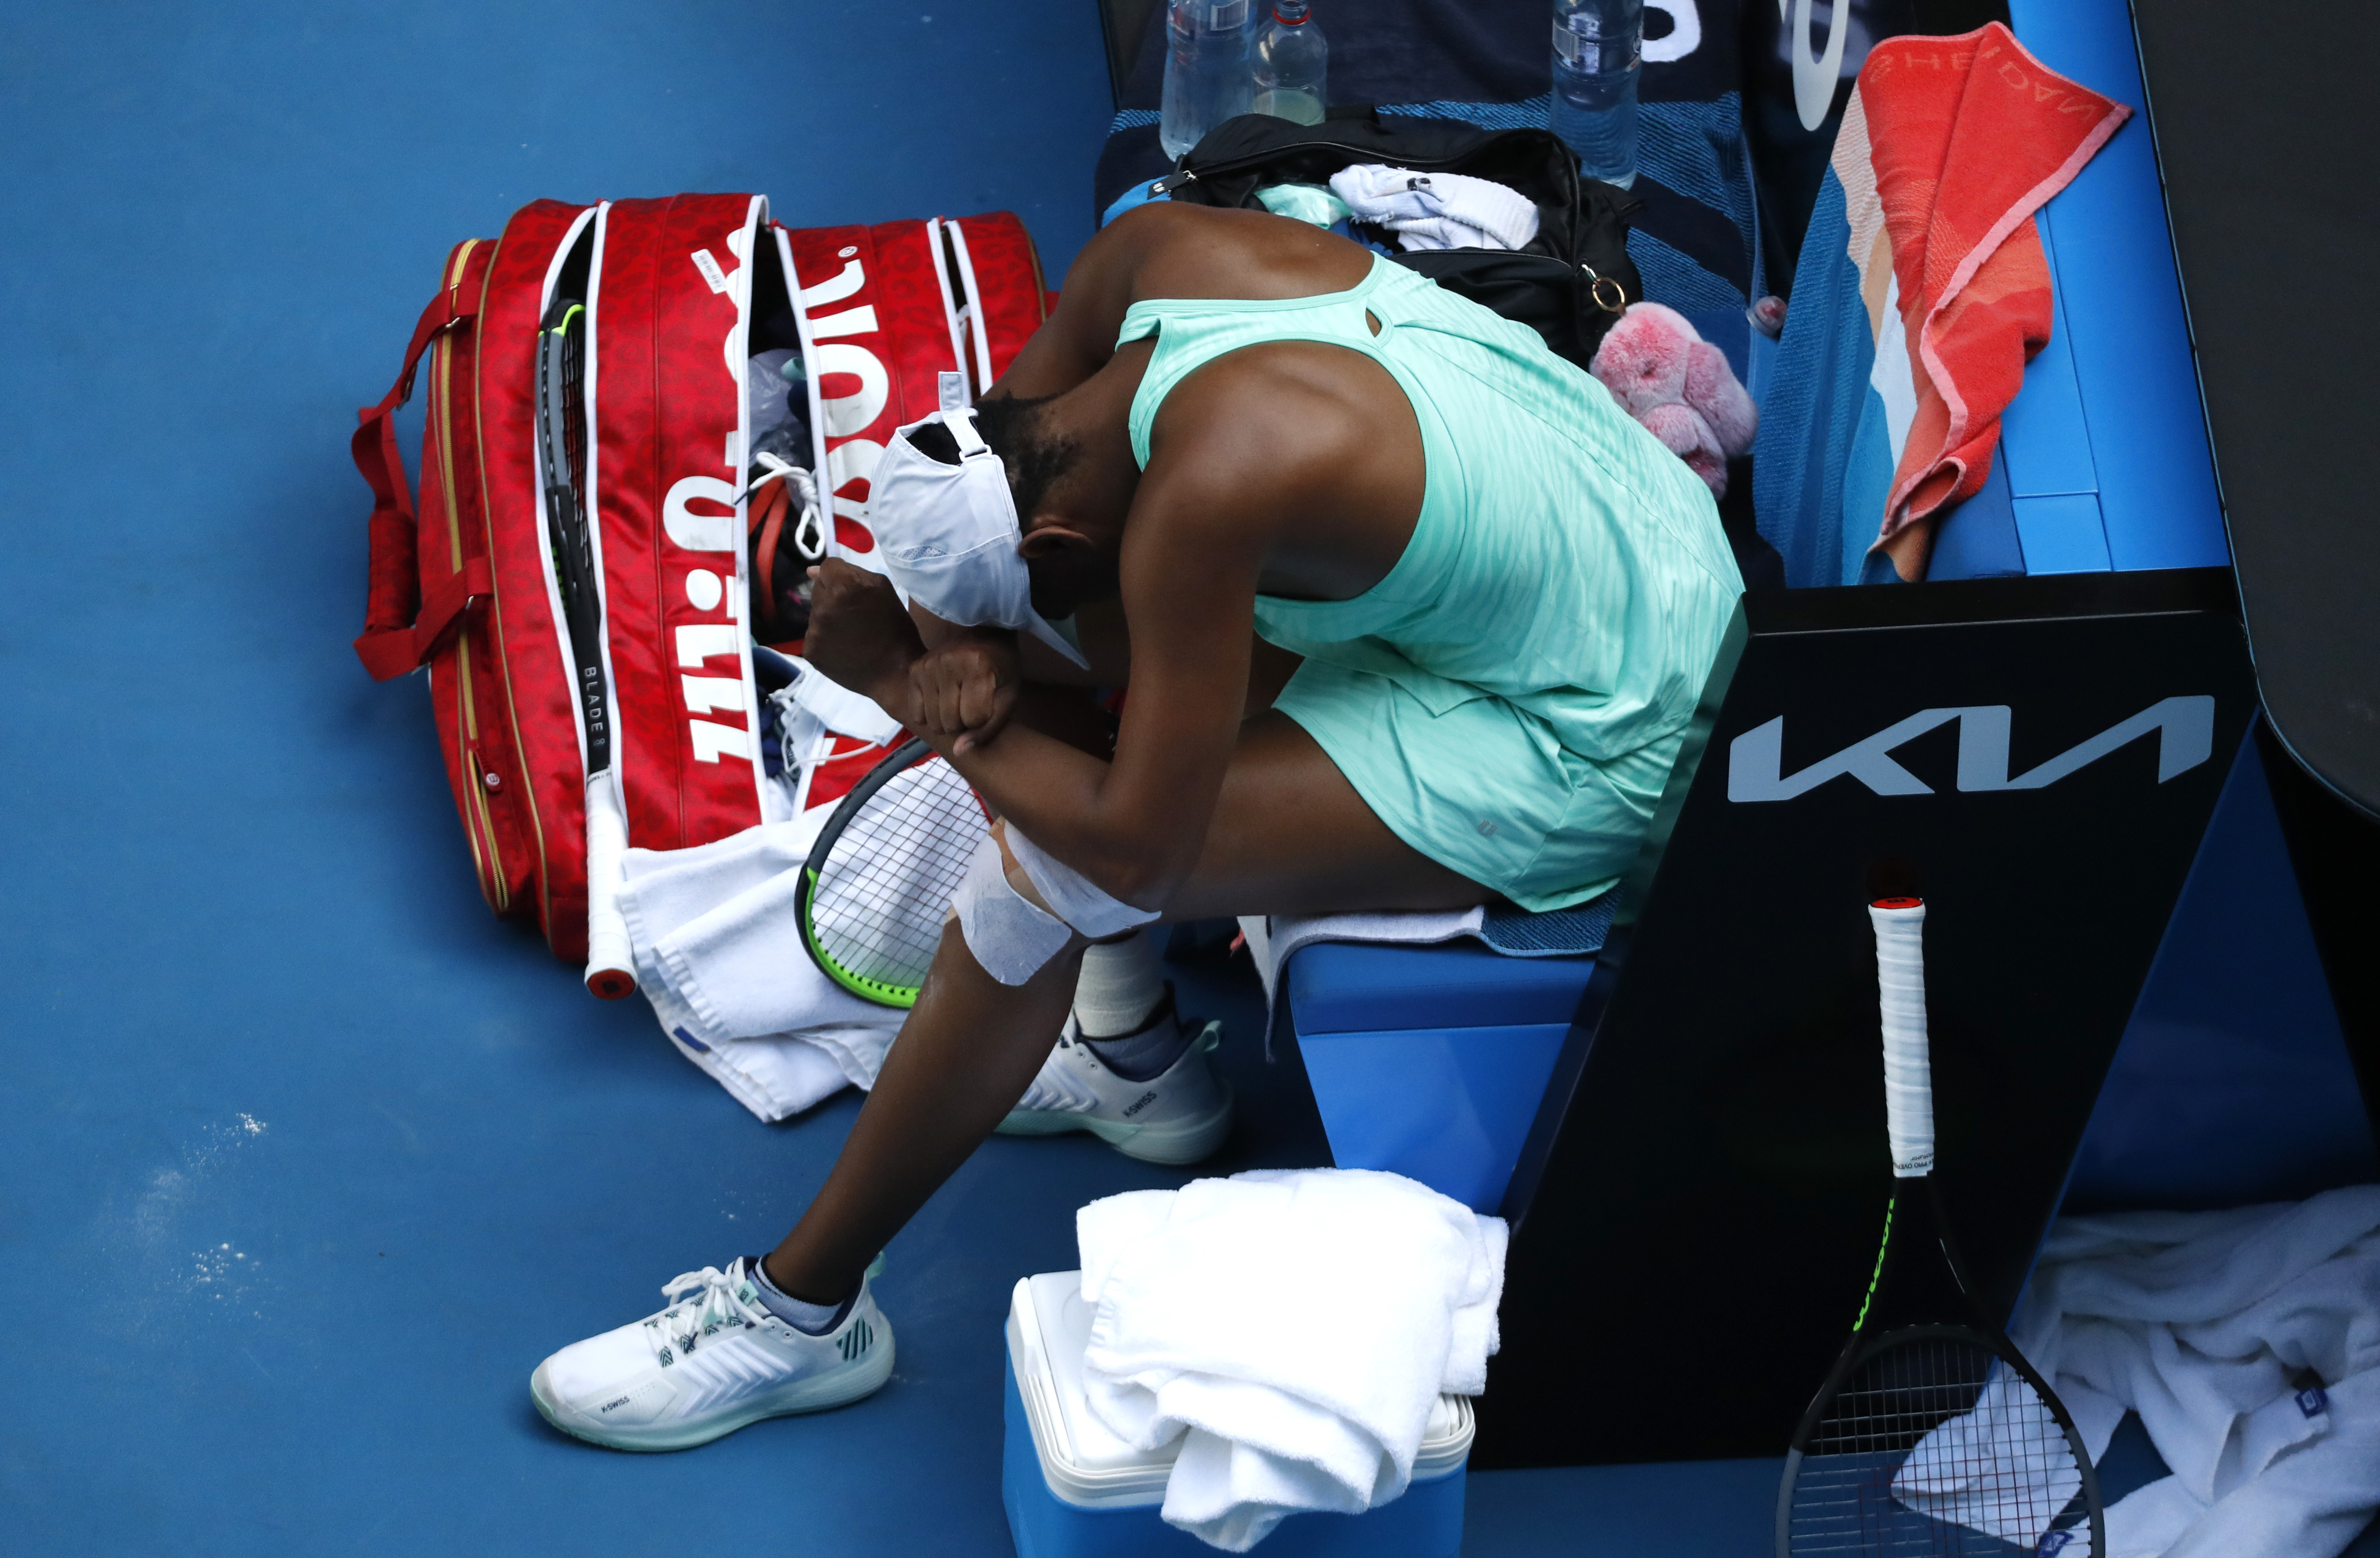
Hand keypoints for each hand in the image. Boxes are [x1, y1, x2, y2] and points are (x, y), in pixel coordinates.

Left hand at [803, 560, 923, 708]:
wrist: (896, 673)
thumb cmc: (896, 628)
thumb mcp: (883, 589)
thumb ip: (850, 572)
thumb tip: (811, 571)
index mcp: (843, 585)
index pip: (829, 567)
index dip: (843, 577)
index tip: (856, 593)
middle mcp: (823, 606)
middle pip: (820, 589)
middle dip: (834, 596)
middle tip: (857, 616)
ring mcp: (814, 630)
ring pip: (816, 614)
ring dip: (830, 619)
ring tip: (852, 635)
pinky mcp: (810, 651)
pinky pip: (814, 636)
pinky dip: (826, 640)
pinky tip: (843, 648)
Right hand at [908, 631, 1019, 754]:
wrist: (984, 633)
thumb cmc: (1001, 669)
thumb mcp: (1008, 697)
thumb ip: (988, 728)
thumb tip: (958, 751)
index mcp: (979, 668)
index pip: (974, 719)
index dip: (982, 719)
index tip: (987, 703)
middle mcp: (950, 664)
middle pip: (950, 723)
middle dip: (963, 722)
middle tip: (971, 705)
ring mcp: (929, 665)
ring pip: (932, 721)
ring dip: (946, 721)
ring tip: (957, 703)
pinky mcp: (915, 669)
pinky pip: (916, 712)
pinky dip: (929, 715)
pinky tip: (941, 701)